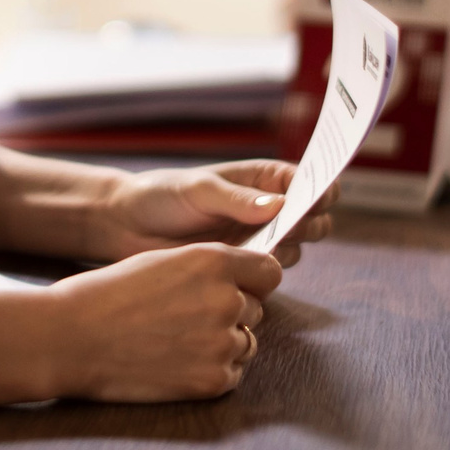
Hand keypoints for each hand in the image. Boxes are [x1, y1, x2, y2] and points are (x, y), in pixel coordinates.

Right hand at [40, 243, 281, 401]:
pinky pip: (233, 374)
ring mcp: (222, 343)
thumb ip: (209, 269)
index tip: (237, 290)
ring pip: (246, 343)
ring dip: (221, 344)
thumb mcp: (165, 261)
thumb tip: (244, 286)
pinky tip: (175, 364)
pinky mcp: (213, 381)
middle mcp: (227, 299)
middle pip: (255, 309)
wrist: (71, 338)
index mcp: (215, 262)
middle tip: (185, 320)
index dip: (252, 282)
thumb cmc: (110, 294)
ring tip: (175, 342)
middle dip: (230, 314)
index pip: (269, 272)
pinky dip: (211, 372)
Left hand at [87, 159, 336, 266]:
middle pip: (313, 217)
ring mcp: (256, 238)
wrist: (128, 228)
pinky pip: (269, 272)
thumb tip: (279, 205)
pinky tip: (247, 266)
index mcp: (261, 178)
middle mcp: (265, 208)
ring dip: (288, 248)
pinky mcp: (241, 265)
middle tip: (291, 226)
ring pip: (296, 248)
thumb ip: (236, 199)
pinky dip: (266, 270)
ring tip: (263, 245)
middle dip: (310, 222)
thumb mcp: (198, 189)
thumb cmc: (162, 195)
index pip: (307, 180)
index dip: (321, 187)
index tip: (318, 198)